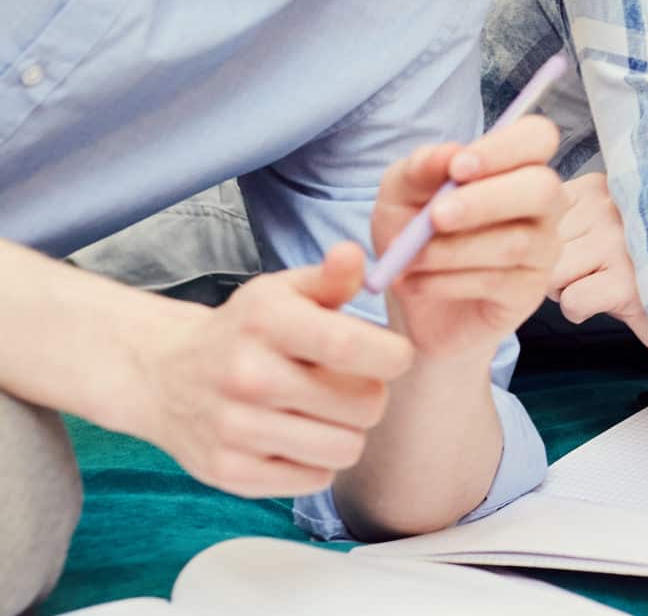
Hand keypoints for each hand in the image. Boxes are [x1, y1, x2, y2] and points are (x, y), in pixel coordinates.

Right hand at [135, 244, 414, 497]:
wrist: (164, 375)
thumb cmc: (244, 329)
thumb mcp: (282, 292)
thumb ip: (331, 277)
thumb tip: (353, 255)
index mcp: (266, 323)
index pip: (350, 346)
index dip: (392, 355)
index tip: (395, 355)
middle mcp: (247, 376)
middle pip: (364, 405)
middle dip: (372, 394)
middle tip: (349, 383)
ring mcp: (234, 429)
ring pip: (345, 448)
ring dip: (348, 431)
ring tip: (324, 411)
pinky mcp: (229, 472)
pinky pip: (314, 479)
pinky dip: (316, 461)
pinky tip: (295, 436)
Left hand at [369, 115, 565, 362]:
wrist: (408, 299)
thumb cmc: (414, 235)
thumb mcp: (399, 196)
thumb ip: (418, 169)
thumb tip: (448, 152)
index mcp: (516, 166)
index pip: (537, 137)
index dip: (504, 148)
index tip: (457, 167)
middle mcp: (542, 204)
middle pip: (543, 189)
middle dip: (485, 200)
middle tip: (435, 216)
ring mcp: (542, 250)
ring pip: (516, 242)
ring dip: (452, 250)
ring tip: (410, 259)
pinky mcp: (529, 293)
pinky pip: (499, 282)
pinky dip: (447, 282)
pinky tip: (418, 283)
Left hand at [549, 171, 647, 350]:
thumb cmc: (635, 263)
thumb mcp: (599, 224)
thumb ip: (564, 216)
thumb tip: (497, 221)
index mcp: (600, 185)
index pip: (536, 209)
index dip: (541, 237)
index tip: (562, 248)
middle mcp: (612, 205)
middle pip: (540, 243)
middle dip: (551, 266)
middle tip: (587, 270)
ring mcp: (622, 241)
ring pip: (550, 273)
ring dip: (565, 288)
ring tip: (599, 282)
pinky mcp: (628, 281)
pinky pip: (570, 301)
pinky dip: (581, 309)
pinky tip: (610, 299)